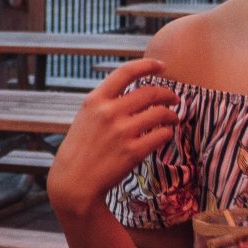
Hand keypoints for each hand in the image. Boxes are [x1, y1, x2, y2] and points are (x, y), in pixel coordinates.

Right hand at [45, 59, 180, 215]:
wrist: (73, 182)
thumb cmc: (79, 151)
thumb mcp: (85, 118)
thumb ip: (105, 104)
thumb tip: (132, 93)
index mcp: (95, 100)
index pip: (125, 72)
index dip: (147, 65)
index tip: (161, 66)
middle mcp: (109, 112)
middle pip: (150, 92)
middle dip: (167, 94)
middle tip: (174, 98)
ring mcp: (122, 132)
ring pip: (160, 113)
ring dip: (171, 114)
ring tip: (173, 119)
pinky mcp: (133, 152)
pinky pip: (161, 135)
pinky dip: (167, 133)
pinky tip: (165, 135)